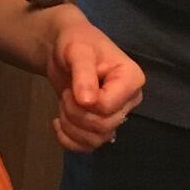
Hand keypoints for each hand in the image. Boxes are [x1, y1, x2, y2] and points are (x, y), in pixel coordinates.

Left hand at [44, 9, 144, 152]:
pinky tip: (57, 123)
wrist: (63, 49)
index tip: (72, 87)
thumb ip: (84, 73)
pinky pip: (89, 146)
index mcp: (131, 79)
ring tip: (63, 105)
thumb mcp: (78, 51)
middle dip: (76, 114)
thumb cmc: (75, 42)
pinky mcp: (102, 124)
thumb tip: (87, 101)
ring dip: (71, 128)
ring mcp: (117, 114)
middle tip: (65, 94)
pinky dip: (69, 141)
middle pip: (104, 126)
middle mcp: (129, 99)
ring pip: (97, 139)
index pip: (109, 107)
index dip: (85, 103)